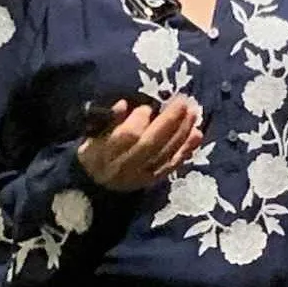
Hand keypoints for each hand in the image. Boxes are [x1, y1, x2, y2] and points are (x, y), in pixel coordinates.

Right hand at [77, 96, 202, 190]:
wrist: (93, 184)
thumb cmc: (93, 150)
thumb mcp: (91, 133)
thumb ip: (106, 119)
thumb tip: (122, 105)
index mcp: (104, 152)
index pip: (126, 137)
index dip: (140, 120)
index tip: (147, 107)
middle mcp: (123, 166)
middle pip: (150, 144)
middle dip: (169, 121)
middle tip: (183, 102)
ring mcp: (139, 175)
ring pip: (164, 154)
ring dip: (182, 133)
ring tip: (194, 113)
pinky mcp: (151, 181)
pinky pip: (171, 166)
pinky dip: (186, 150)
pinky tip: (196, 135)